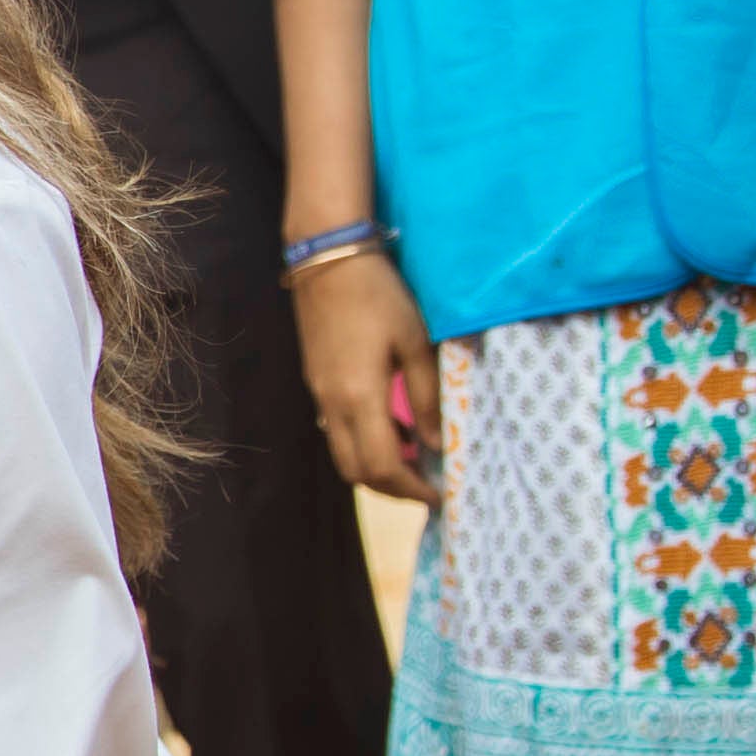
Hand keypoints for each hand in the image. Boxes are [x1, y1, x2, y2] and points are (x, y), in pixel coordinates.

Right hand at [286, 249, 445, 503]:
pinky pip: (337, 431)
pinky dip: (363, 443)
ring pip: (343, 455)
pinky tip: (390, 426)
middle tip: (426, 484)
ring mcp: (320, 395)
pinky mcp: (316, 383)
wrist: (327, 260)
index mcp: (360, 398)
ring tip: (413, 456)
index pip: (383, 466)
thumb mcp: (416, 343)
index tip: (439, 494)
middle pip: (357, 472)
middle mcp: (333, 406)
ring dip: (376, 467)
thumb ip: (426, 397)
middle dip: (392, 488)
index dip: (411, 489)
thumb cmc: (379, 296)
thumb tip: (438, 443)